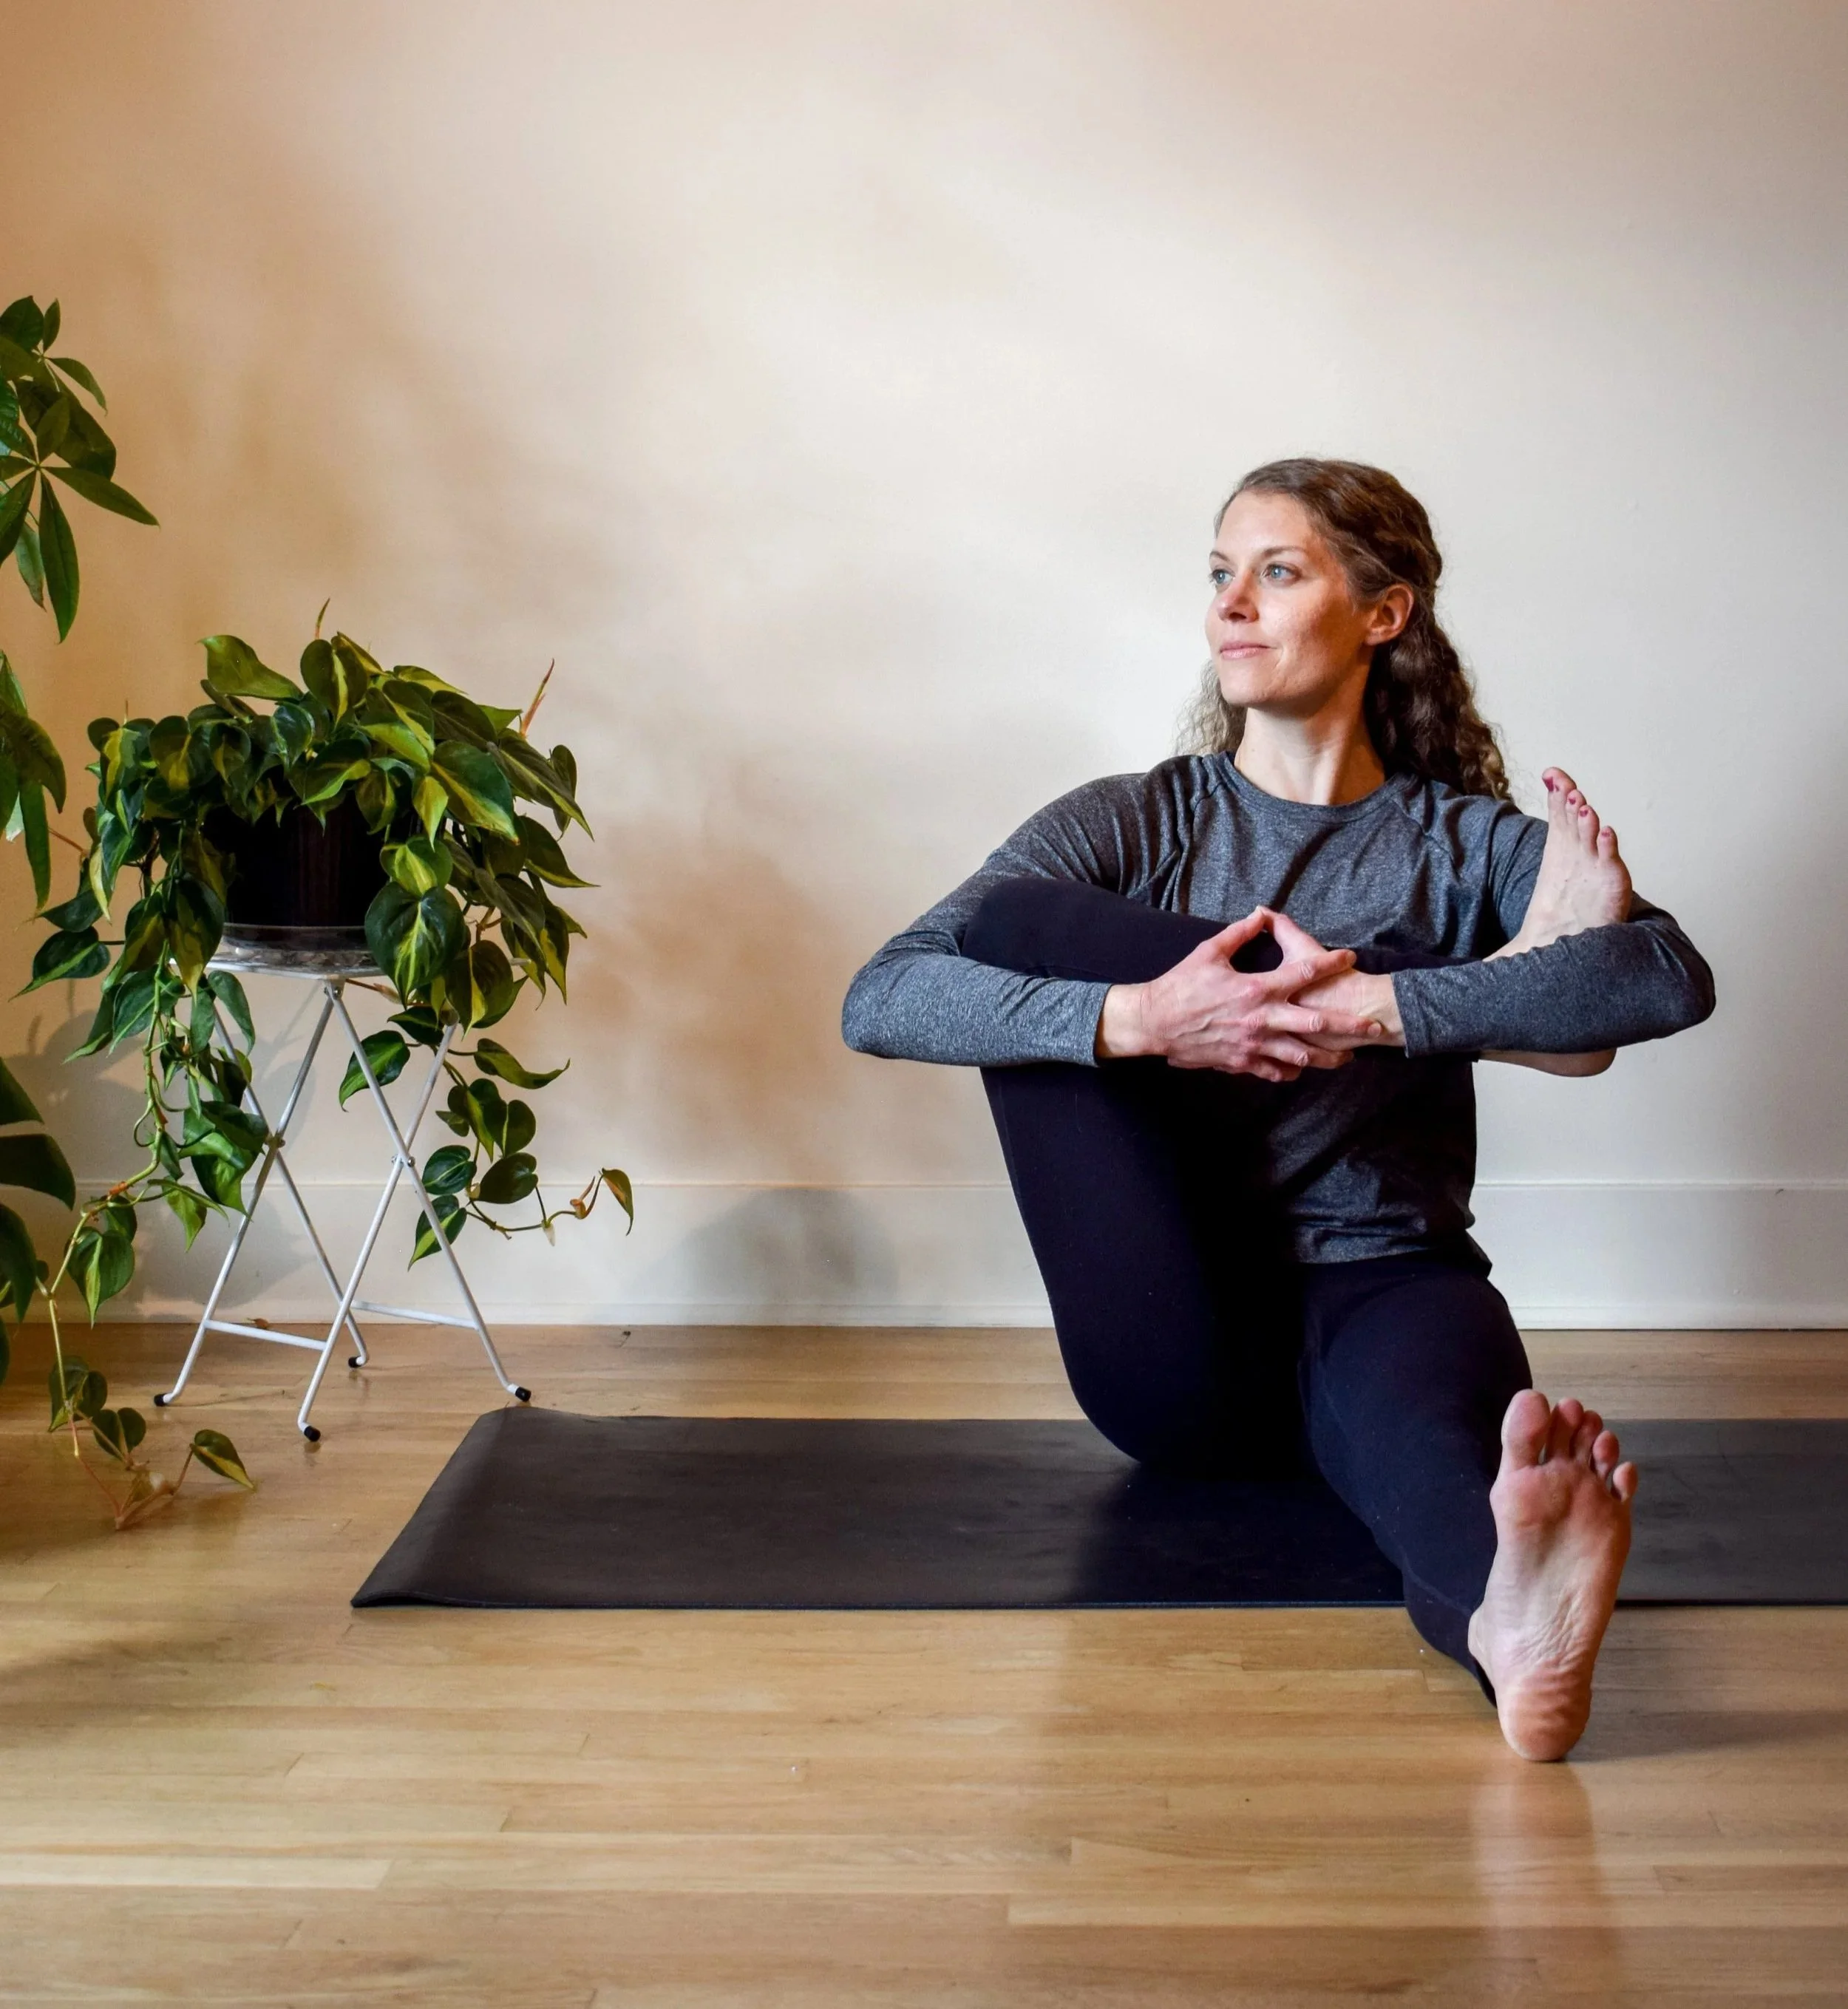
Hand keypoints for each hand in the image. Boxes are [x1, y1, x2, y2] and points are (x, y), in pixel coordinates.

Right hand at [1095, 907, 1390, 1081]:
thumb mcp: (1209, 952)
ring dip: (1328, 1058)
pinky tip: (1302, 1069)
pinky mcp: (1241, 1062)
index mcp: (1256, 988)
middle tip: (1373, 1026)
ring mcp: (1253, 1044)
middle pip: (1316, 1024)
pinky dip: (1291, 1071)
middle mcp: (1261, 1018)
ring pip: (1301, 1055)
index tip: (1351, 958)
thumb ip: (1239, 933)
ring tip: (1348, 1059)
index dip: (1331, 963)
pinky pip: (1274, 1070)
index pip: (1303, 972)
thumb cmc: (1180, 985)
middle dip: (1348, 1025)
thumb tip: (1261, 914)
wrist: (1155, 1023)